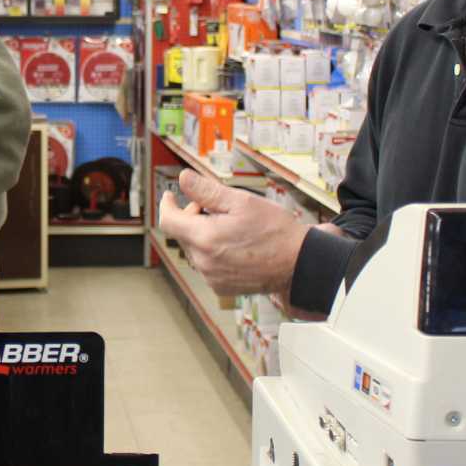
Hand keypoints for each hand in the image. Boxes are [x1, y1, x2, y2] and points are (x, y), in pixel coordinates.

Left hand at [153, 169, 306, 298]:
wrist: (299, 264)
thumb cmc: (274, 230)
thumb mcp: (242, 202)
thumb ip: (207, 191)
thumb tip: (183, 179)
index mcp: (205, 238)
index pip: (168, 221)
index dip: (167, 205)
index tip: (170, 196)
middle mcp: (203, 262)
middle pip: (183, 234)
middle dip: (193, 217)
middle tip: (217, 209)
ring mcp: (212, 278)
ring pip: (195, 250)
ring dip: (203, 236)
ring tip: (231, 229)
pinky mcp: (221, 287)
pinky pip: (206, 265)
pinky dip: (213, 253)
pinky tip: (235, 246)